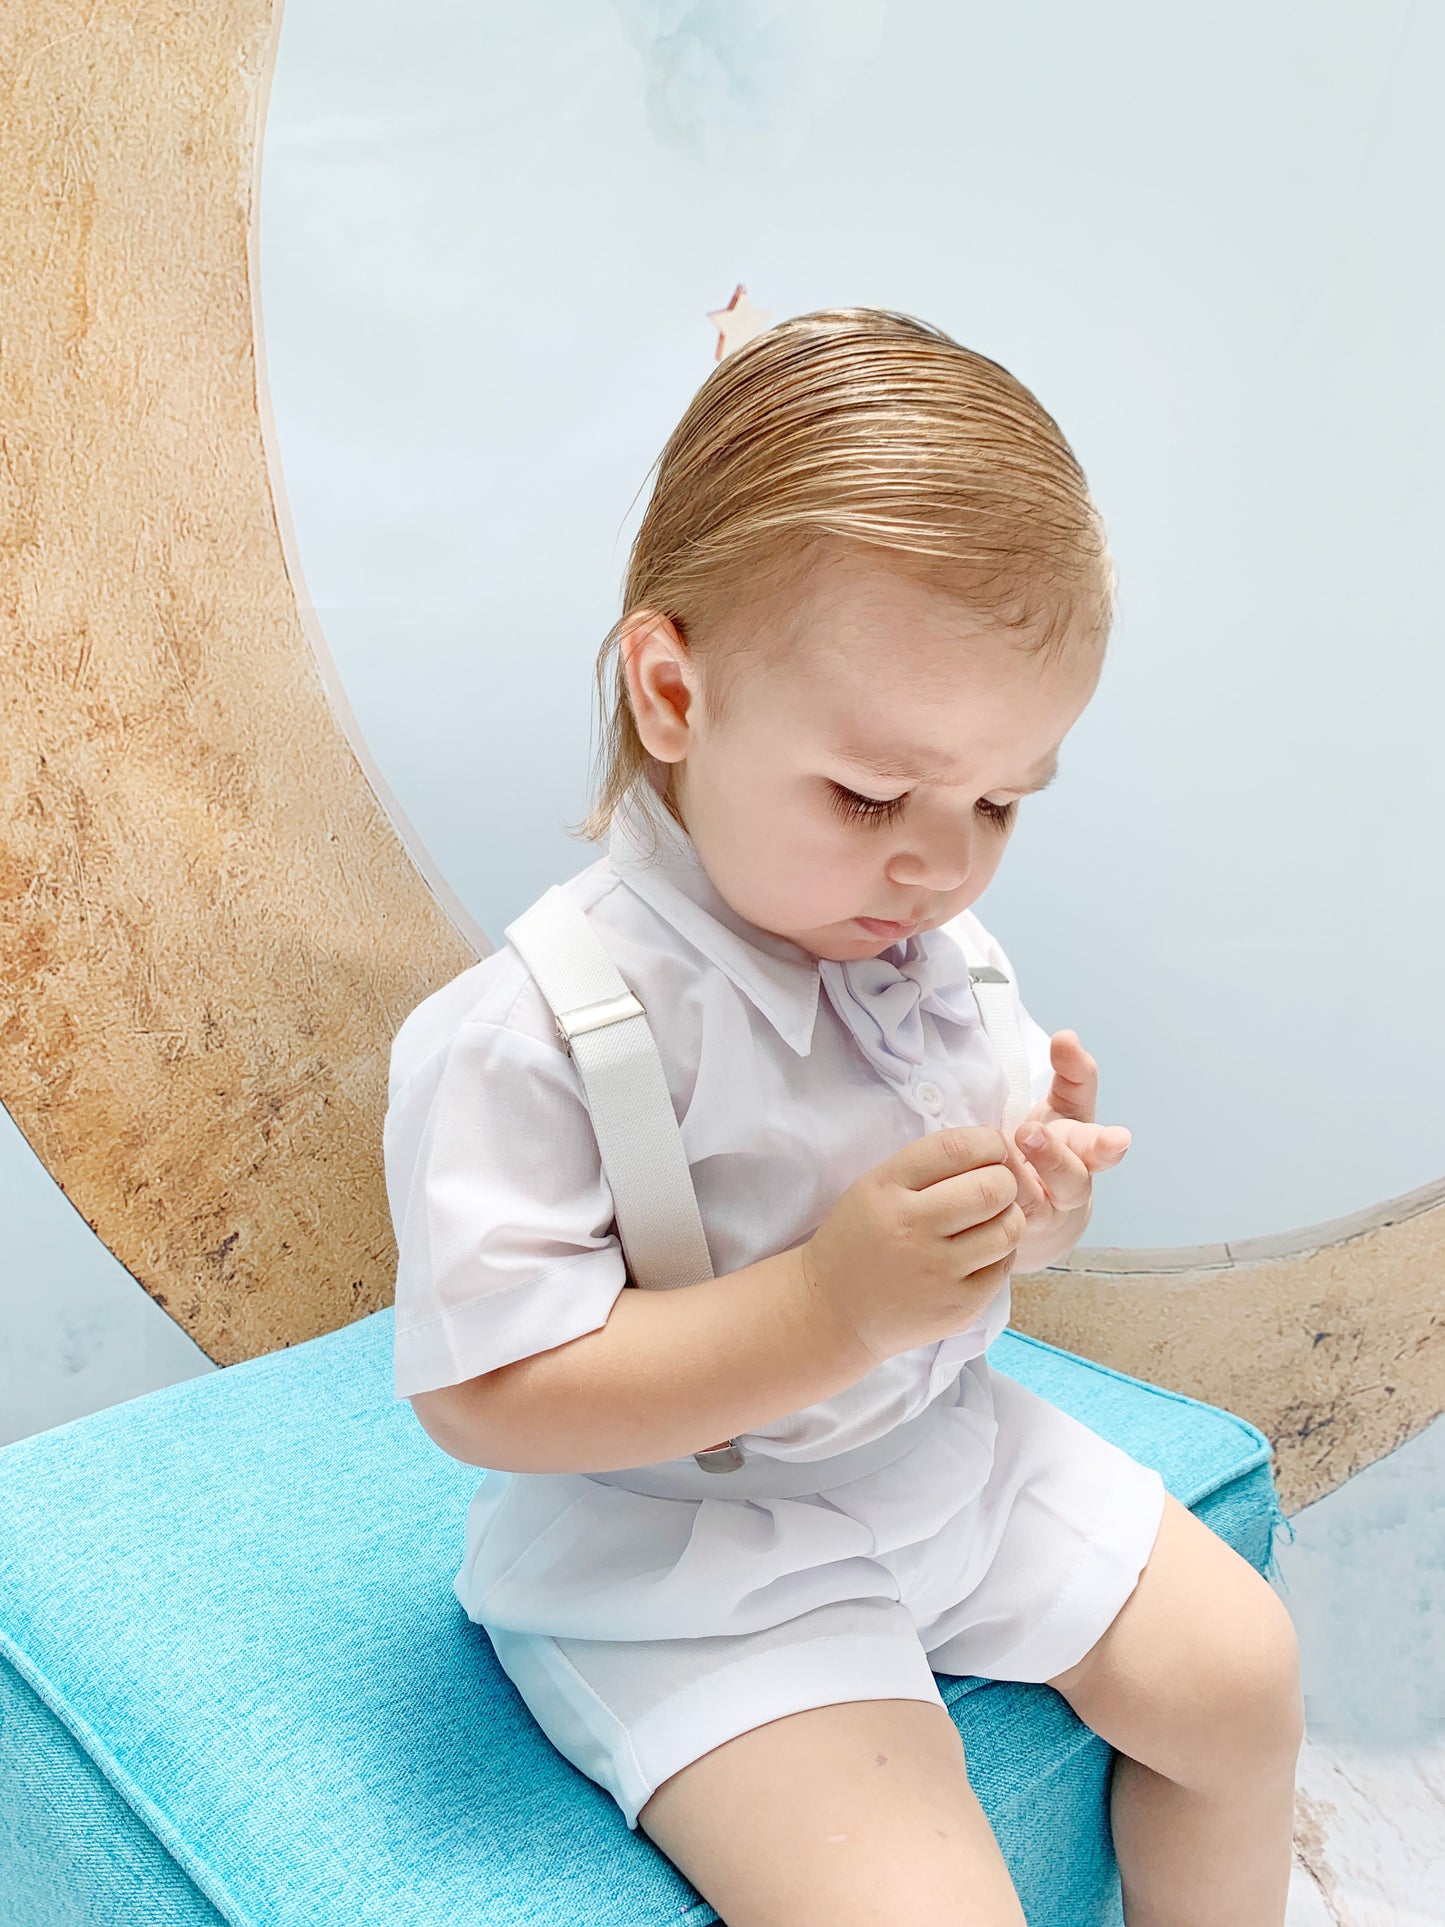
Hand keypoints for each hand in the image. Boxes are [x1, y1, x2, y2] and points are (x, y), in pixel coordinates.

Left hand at [997, 1030, 1130, 1271]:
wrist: (1034, 1217)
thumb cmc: (1047, 1151)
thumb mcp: (1062, 1111)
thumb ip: (1070, 1074)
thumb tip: (1068, 1038)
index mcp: (1082, 1148)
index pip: (1098, 1137)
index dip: (1104, 1136)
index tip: (1116, 1137)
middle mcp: (1068, 1186)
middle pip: (1073, 1179)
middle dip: (1054, 1157)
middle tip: (1029, 1133)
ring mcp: (1039, 1216)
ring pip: (1032, 1204)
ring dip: (1012, 1182)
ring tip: (993, 1160)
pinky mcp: (1009, 1237)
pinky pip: (997, 1227)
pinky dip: (986, 1211)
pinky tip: (969, 1191)